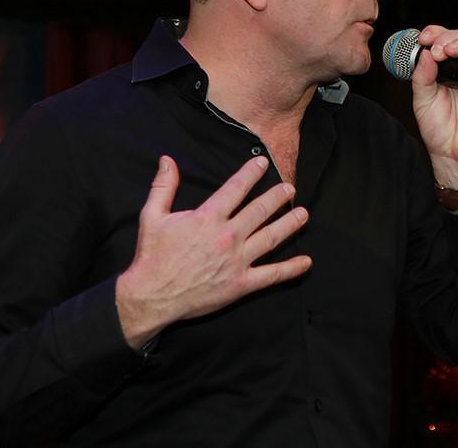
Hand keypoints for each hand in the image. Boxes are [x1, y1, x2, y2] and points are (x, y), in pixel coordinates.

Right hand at [116, 155, 310, 348]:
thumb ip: (163, 186)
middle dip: (278, 196)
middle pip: (260, 210)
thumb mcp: (152, 216)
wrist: (151, 296)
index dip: (252, 173)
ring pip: (272, 237)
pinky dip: (291, 268)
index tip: (264, 163)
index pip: (236, 188)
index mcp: (208, 217)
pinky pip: (272, 275)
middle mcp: (228, 236)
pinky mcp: (241, 284)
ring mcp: (237, 260)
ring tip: (303, 213)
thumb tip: (168, 160)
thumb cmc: (152, 256)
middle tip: (290, 188)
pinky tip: (306, 262)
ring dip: (290, 223)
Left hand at [411, 25, 457, 196]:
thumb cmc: (439, 130)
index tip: (424, 38)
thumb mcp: (422, 99)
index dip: (436, 33)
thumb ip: (422, 75)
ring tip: (451, 50)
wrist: (453, 157)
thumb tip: (425, 54)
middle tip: (437, 48)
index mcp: (447, 69)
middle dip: (449, 37)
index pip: (445, 40)